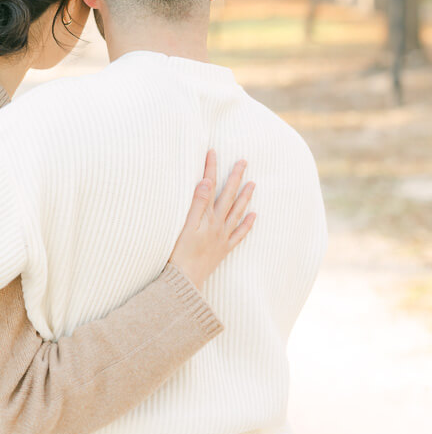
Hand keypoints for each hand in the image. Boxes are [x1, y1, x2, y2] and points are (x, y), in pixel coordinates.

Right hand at [168, 150, 255, 289]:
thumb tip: (206, 182)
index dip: (211, 169)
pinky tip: (253, 216)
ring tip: (252, 183)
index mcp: (207, 217)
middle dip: (235, 177)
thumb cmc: (180, 255)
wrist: (185, 282)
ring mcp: (221, 238)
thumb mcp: (186, 227)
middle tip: (243, 161)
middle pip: (228, 197)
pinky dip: (247, 224)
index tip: (213, 151)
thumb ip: (197, 204)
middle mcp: (217, 225)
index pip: (210, 187)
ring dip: (244, 197)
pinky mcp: (222, 250)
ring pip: (236, 212)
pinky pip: (239, 234)